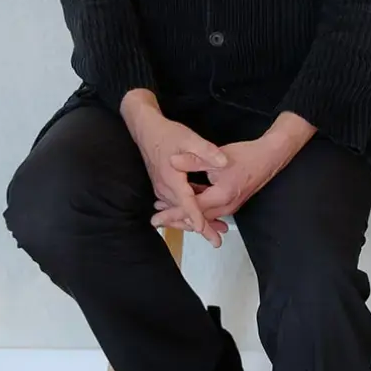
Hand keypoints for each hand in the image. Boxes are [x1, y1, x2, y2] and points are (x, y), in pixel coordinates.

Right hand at [120, 90, 229, 247]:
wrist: (146, 131)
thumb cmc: (168, 134)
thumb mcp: (190, 139)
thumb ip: (207, 151)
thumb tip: (223, 162)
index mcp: (172, 179)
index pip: (186, 203)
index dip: (197, 218)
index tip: (206, 231)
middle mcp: (164, 188)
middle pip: (183, 213)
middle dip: (201, 227)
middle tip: (217, 239)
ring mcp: (162, 189)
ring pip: (179, 212)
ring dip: (195, 222)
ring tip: (215, 231)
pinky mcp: (163, 187)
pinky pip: (176, 205)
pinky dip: (188, 213)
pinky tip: (201, 216)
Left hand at [152, 112, 316, 230]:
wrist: (270, 157)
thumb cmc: (246, 155)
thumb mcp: (218, 156)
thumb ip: (194, 160)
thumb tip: (172, 160)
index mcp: (221, 196)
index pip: (191, 209)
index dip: (172, 213)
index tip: (156, 218)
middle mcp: (227, 206)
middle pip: (197, 219)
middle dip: (176, 220)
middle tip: (156, 221)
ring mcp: (231, 206)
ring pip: (204, 216)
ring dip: (186, 216)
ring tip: (166, 214)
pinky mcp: (232, 202)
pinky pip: (211, 211)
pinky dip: (198, 210)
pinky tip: (187, 205)